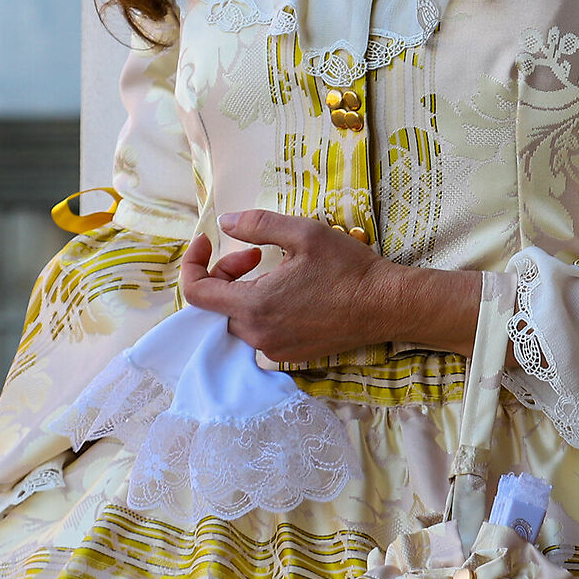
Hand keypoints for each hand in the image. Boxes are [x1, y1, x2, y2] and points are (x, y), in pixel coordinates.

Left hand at [179, 210, 481, 363]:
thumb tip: (224, 222)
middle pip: (218, 304)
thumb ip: (258, 225)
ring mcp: (273, 349)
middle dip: (228, 273)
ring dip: (246, 291)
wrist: (386, 306)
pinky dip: (263, 309)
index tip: (206, 241)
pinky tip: (293, 293)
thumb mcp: (304, 234)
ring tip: (278, 270)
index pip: (195, 292)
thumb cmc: (348, 268)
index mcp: (254, 305)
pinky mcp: (289, 356)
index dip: (192, 263)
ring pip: (239, 318)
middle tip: (256, 252)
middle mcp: (257, 334)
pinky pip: (260, 332)